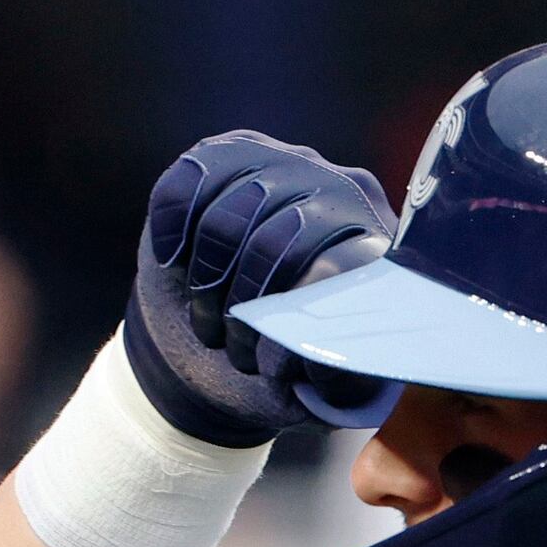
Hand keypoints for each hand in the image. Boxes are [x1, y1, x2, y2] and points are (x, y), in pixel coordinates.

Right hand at [124, 132, 396, 447]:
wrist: (216, 342)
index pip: (341, 263)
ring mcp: (280, 165)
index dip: (292, 317)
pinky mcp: (224, 157)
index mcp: (375, 246)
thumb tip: (316, 361)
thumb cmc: (280, 364)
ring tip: (209, 321)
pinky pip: (187, 181)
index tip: (266, 363)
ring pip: (225, 213)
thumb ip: (336, 383)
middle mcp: (337, 190)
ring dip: (204, 281)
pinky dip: (171, 232)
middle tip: (233, 349)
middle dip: (241, 306)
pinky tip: (175, 262)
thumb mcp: (320, 389)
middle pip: (276, 237)